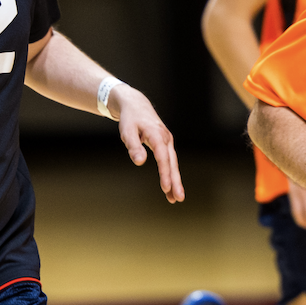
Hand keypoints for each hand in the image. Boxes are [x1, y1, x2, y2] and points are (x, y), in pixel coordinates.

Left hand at [110, 84, 184, 202]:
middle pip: (172, 162)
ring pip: (173, 163)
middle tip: (178, 198)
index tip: (166, 187)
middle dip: (175, 181)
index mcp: (157, 134)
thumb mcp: (127, 132)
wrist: (136, 105)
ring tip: (176, 199)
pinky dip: (171, 174)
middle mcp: (166, 138)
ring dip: (175, 181)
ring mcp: (167, 141)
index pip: (162, 157)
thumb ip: (134, 146)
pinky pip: (170, 161)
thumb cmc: (130, 119)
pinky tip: (169, 187)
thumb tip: (140, 162)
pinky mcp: (165, 144)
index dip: (164, 173)